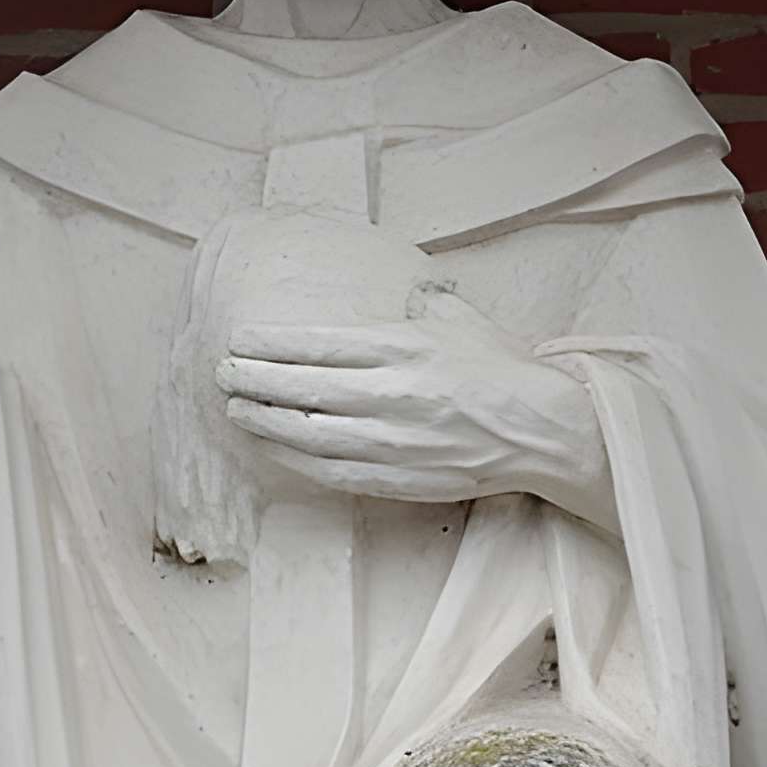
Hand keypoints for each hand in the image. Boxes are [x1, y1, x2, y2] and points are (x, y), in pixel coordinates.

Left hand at [217, 286, 615, 528]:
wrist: (543, 431)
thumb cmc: (502, 371)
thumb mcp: (461, 320)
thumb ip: (422, 305)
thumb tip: (403, 290)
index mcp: (404, 348)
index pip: (320, 344)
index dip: (272, 343)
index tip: (241, 339)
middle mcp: (391, 393)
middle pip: (303, 387)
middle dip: (254, 378)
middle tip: (223, 372)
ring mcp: (392, 439)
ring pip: (309, 432)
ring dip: (265, 419)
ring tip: (236, 408)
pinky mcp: (398, 476)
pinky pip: (333, 469)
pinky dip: (295, 459)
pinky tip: (272, 447)